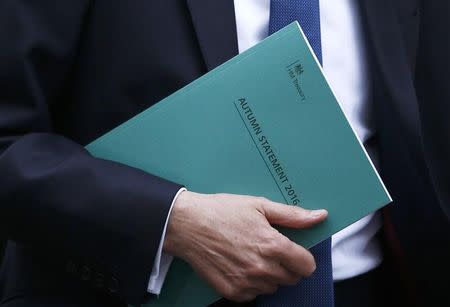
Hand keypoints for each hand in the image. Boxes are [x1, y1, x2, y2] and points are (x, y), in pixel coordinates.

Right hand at [163, 191, 327, 301]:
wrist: (187, 224)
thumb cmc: (222, 211)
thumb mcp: (259, 205)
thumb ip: (292, 214)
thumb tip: (319, 216)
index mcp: (272, 245)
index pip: (307, 266)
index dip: (303, 257)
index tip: (294, 251)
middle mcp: (262, 268)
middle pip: (292, 278)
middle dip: (286, 265)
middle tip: (269, 249)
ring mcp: (246, 282)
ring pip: (273, 287)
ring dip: (269, 275)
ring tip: (252, 255)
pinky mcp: (232, 292)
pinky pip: (254, 294)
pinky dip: (252, 283)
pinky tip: (240, 265)